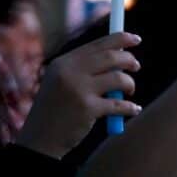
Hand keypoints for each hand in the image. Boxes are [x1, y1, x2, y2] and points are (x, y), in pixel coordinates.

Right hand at [15, 32, 141, 158]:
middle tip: (136, 66)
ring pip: (119, 79)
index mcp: (64, 63)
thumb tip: (118, 53)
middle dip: (129, 59)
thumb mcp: (60, 82)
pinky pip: (120, 104)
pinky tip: (134, 109)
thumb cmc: (55, 109)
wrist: (40, 138)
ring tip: (130, 92)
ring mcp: (79, 90)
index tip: (136, 39)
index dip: (120, 39)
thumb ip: (83, 67)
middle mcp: (70, 72)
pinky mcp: (88, 109)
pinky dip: (131, 107)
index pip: (97, 44)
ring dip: (130, 84)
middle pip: (110, 57)